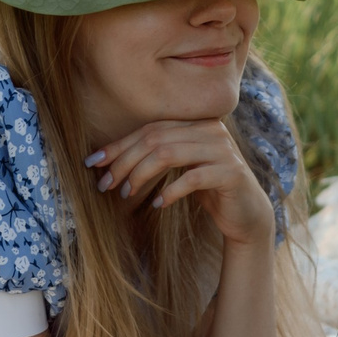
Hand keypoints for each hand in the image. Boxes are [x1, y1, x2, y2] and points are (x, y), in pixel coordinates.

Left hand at [85, 119, 275, 247]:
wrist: (246, 214)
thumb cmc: (205, 189)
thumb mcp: (178, 168)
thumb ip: (155, 155)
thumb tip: (105, 159)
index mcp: (196, 122)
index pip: (149, 129)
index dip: (118, 145)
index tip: (92, 162)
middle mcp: (210, 129)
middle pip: (155, 139)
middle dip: (125, 162)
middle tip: (106, 185)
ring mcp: (223, 149)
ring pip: (169, 153)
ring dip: (141, 175)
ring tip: (125, 194)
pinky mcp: (232, 172)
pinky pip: (192, 177)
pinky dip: (169, 190)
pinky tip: (157, 203)